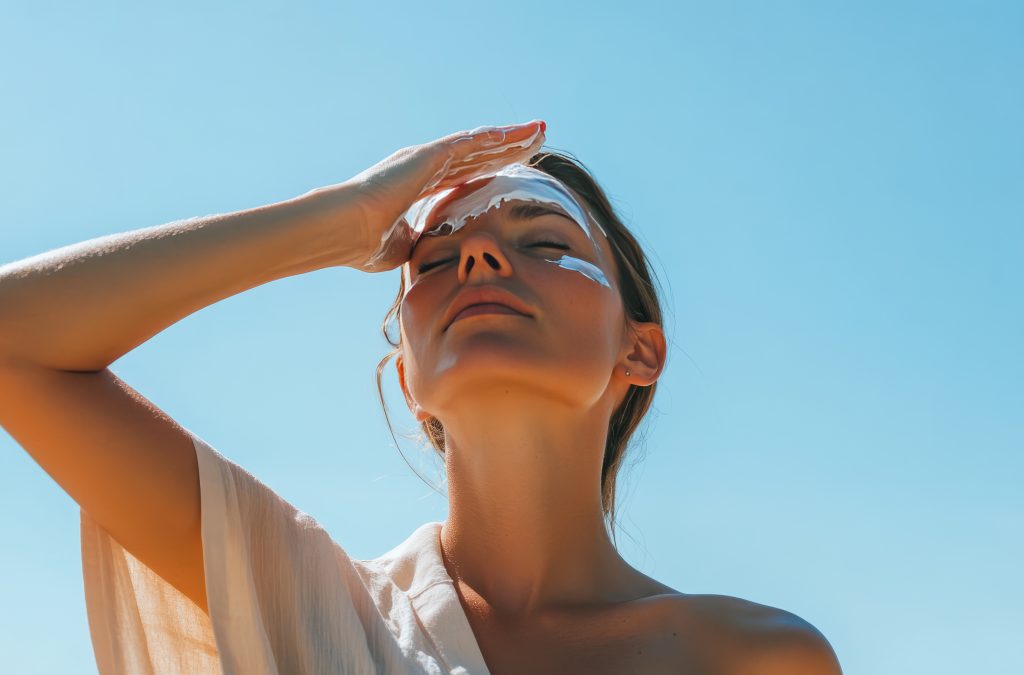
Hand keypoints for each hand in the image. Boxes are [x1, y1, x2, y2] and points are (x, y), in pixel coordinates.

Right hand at [313, 120, 545, 272]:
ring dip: (510, 138)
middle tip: (536, 142)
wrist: (345, 231)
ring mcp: (426, 158)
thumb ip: (420, 244)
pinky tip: (515, 134)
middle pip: (478, 155)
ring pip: (479, 144)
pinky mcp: (427, 155)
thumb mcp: (402, 249)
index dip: (491, 170)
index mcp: (419, 185)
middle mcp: (425, 166)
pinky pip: (469, 143)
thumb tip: (431, 258)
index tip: (515, 169)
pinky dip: (493, 138)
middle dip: (508, 149)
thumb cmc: (364, 245)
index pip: (465, 175)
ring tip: (538, 131)